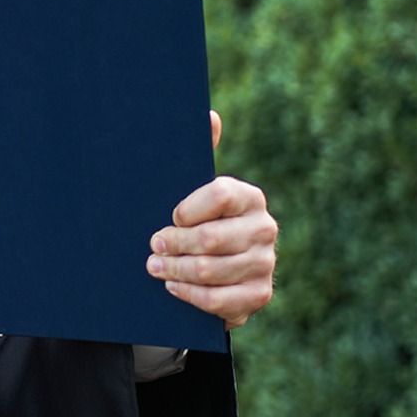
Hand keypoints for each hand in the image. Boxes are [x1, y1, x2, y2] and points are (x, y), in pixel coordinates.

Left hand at [146, 111, 276, 328]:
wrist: (213, 269)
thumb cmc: (196, 221)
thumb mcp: (192, 189)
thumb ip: (199, 153)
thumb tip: (210, 115)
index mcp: (249, 197)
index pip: (219, 194)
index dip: (187, 208)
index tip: (169, 216)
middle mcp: (264, 228)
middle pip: (211, 238)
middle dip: (173, 244)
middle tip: (152, 246)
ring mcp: (264, 264)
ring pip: (210, 270)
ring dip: (175, 270)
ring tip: (154, 267)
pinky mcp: (258, 295)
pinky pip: (219, 300)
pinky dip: (190, 294)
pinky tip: (173, 287)